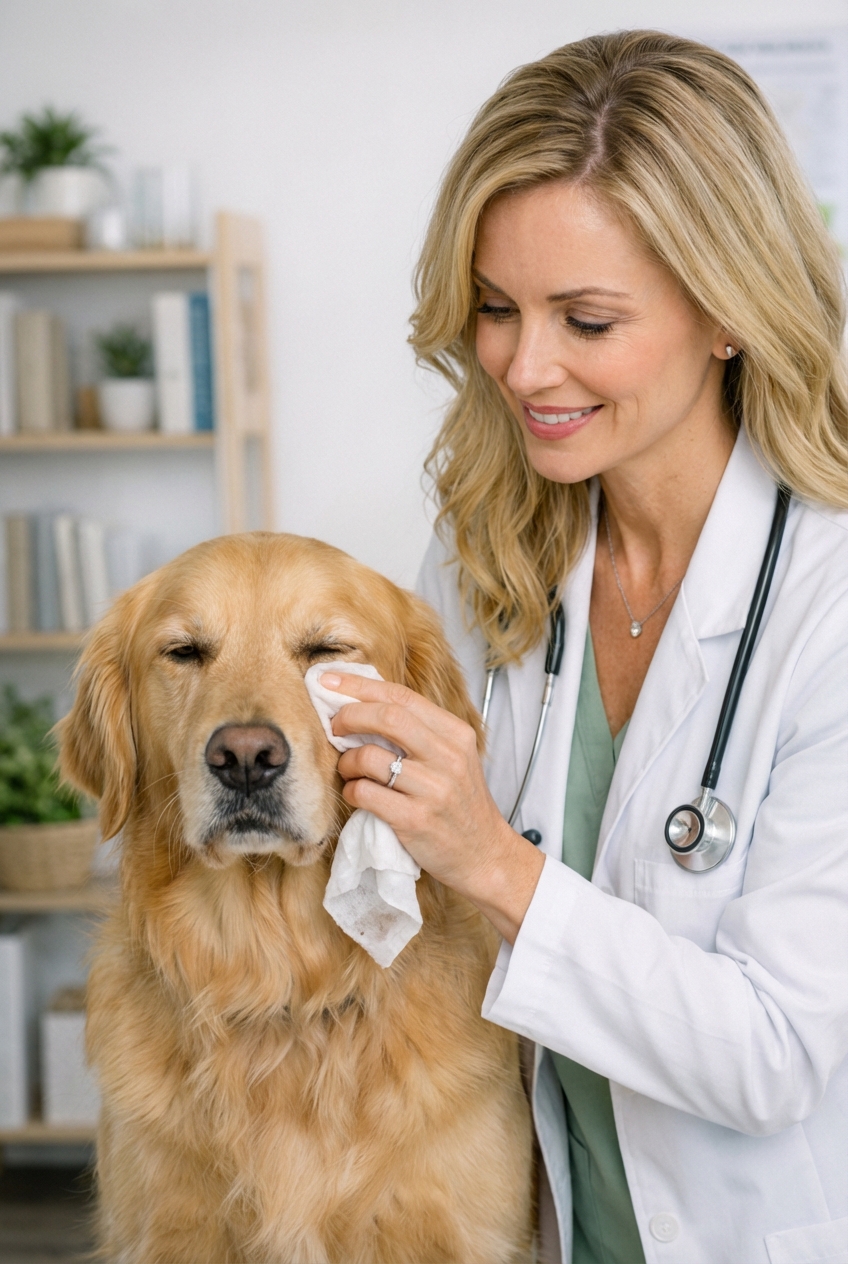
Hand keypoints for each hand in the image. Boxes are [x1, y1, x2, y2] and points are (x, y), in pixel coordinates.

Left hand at [322, 671, 544, 942]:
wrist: (484, 854)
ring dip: (347, 762)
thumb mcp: (452, 759)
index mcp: (457, 734)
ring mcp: (433, 789)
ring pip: (370, 757)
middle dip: (349, 716)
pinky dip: (351, 791)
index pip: (402, 697)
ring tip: (349, 771)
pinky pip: (366, 794)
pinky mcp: (415, 820)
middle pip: (387, 717)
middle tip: (334, 726)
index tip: (329, 680)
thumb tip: (363, 706)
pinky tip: (356, 794)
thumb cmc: (460, 804)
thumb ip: (419, 733)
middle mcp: (448, 757)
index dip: (360, 686)